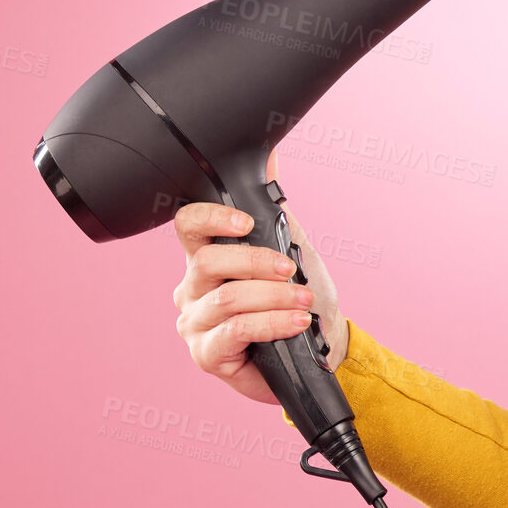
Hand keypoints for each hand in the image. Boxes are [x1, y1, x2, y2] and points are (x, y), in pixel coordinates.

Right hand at [171, 152, 348, 404]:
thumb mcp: (289, 244)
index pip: (189, 225)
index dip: (212, 217)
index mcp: (205, 257)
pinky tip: (296, 321)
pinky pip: (235, 330)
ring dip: (274, 296)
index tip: (246, 222)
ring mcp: (195, 323)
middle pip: (208, 261)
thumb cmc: (299, 295)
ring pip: (227, 298)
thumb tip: (269, 152)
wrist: (319, 345)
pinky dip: (272, 322)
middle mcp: (192, 289)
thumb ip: (271, 205)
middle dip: (256, 261)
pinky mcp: (207, 355)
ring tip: (304, 300)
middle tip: (291, 268)